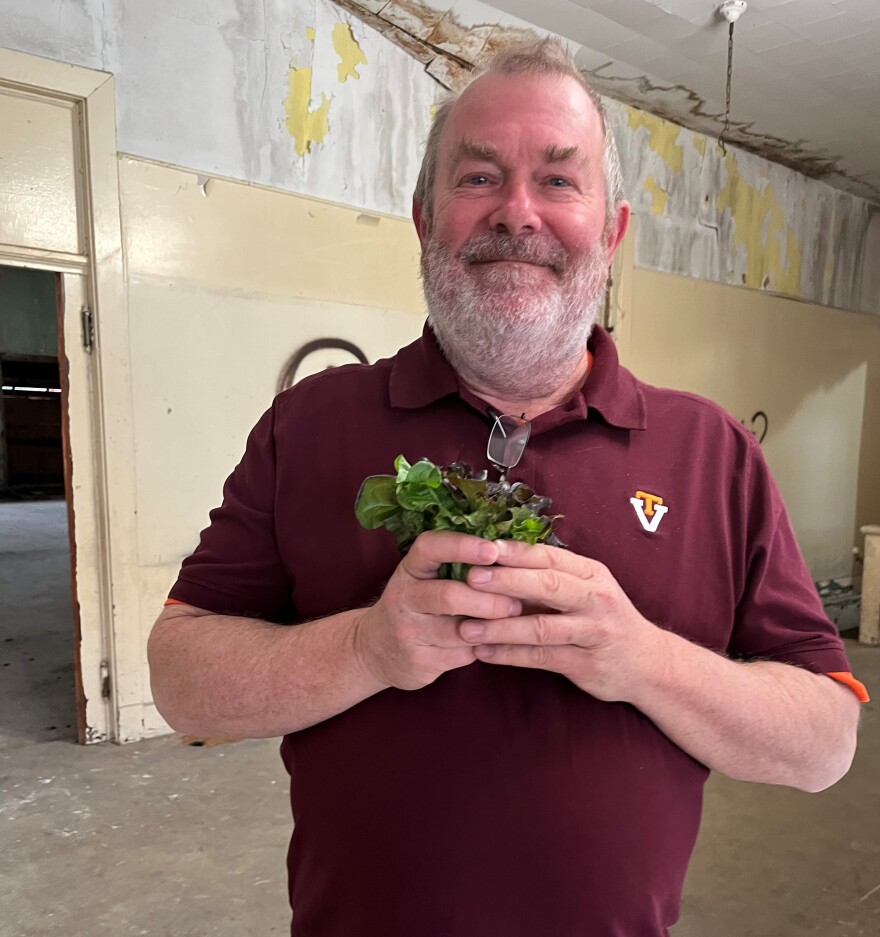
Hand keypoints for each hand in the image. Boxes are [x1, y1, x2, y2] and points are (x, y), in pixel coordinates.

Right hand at [353, 531, 522, 690]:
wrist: (376, 648)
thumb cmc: (416, 603)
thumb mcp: (424, 577)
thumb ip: (456, 565)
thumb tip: (509, 552)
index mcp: (410, 569)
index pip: (430, 548)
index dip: (462, 546)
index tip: (492, 550)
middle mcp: (403, 597)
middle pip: (449, 596)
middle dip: (488, 600)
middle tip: (516, 603)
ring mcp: (407, 632)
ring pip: (459, 631)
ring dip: (491, 628)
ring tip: (513, 622)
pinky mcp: (418, 662)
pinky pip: (460, 656)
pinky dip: (482, 649)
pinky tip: (492, 642)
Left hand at [458, 540, 664, 701]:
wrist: (647, 663)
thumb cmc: (604, 619)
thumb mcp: (586, 589)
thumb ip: (549, 578)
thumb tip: (495, 560)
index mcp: (591, 573)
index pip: (550, 557)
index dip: (515, 552)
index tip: (481, 548)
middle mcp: (596, 599)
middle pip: (548, 585)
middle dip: (506, 580)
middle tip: (470, 578)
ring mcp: (593, 633)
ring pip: (542, 628)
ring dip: (501, 627)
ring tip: (466, 627)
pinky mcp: (586, 664)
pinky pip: (542, 658)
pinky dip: (510, 656)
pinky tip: (483, 653)